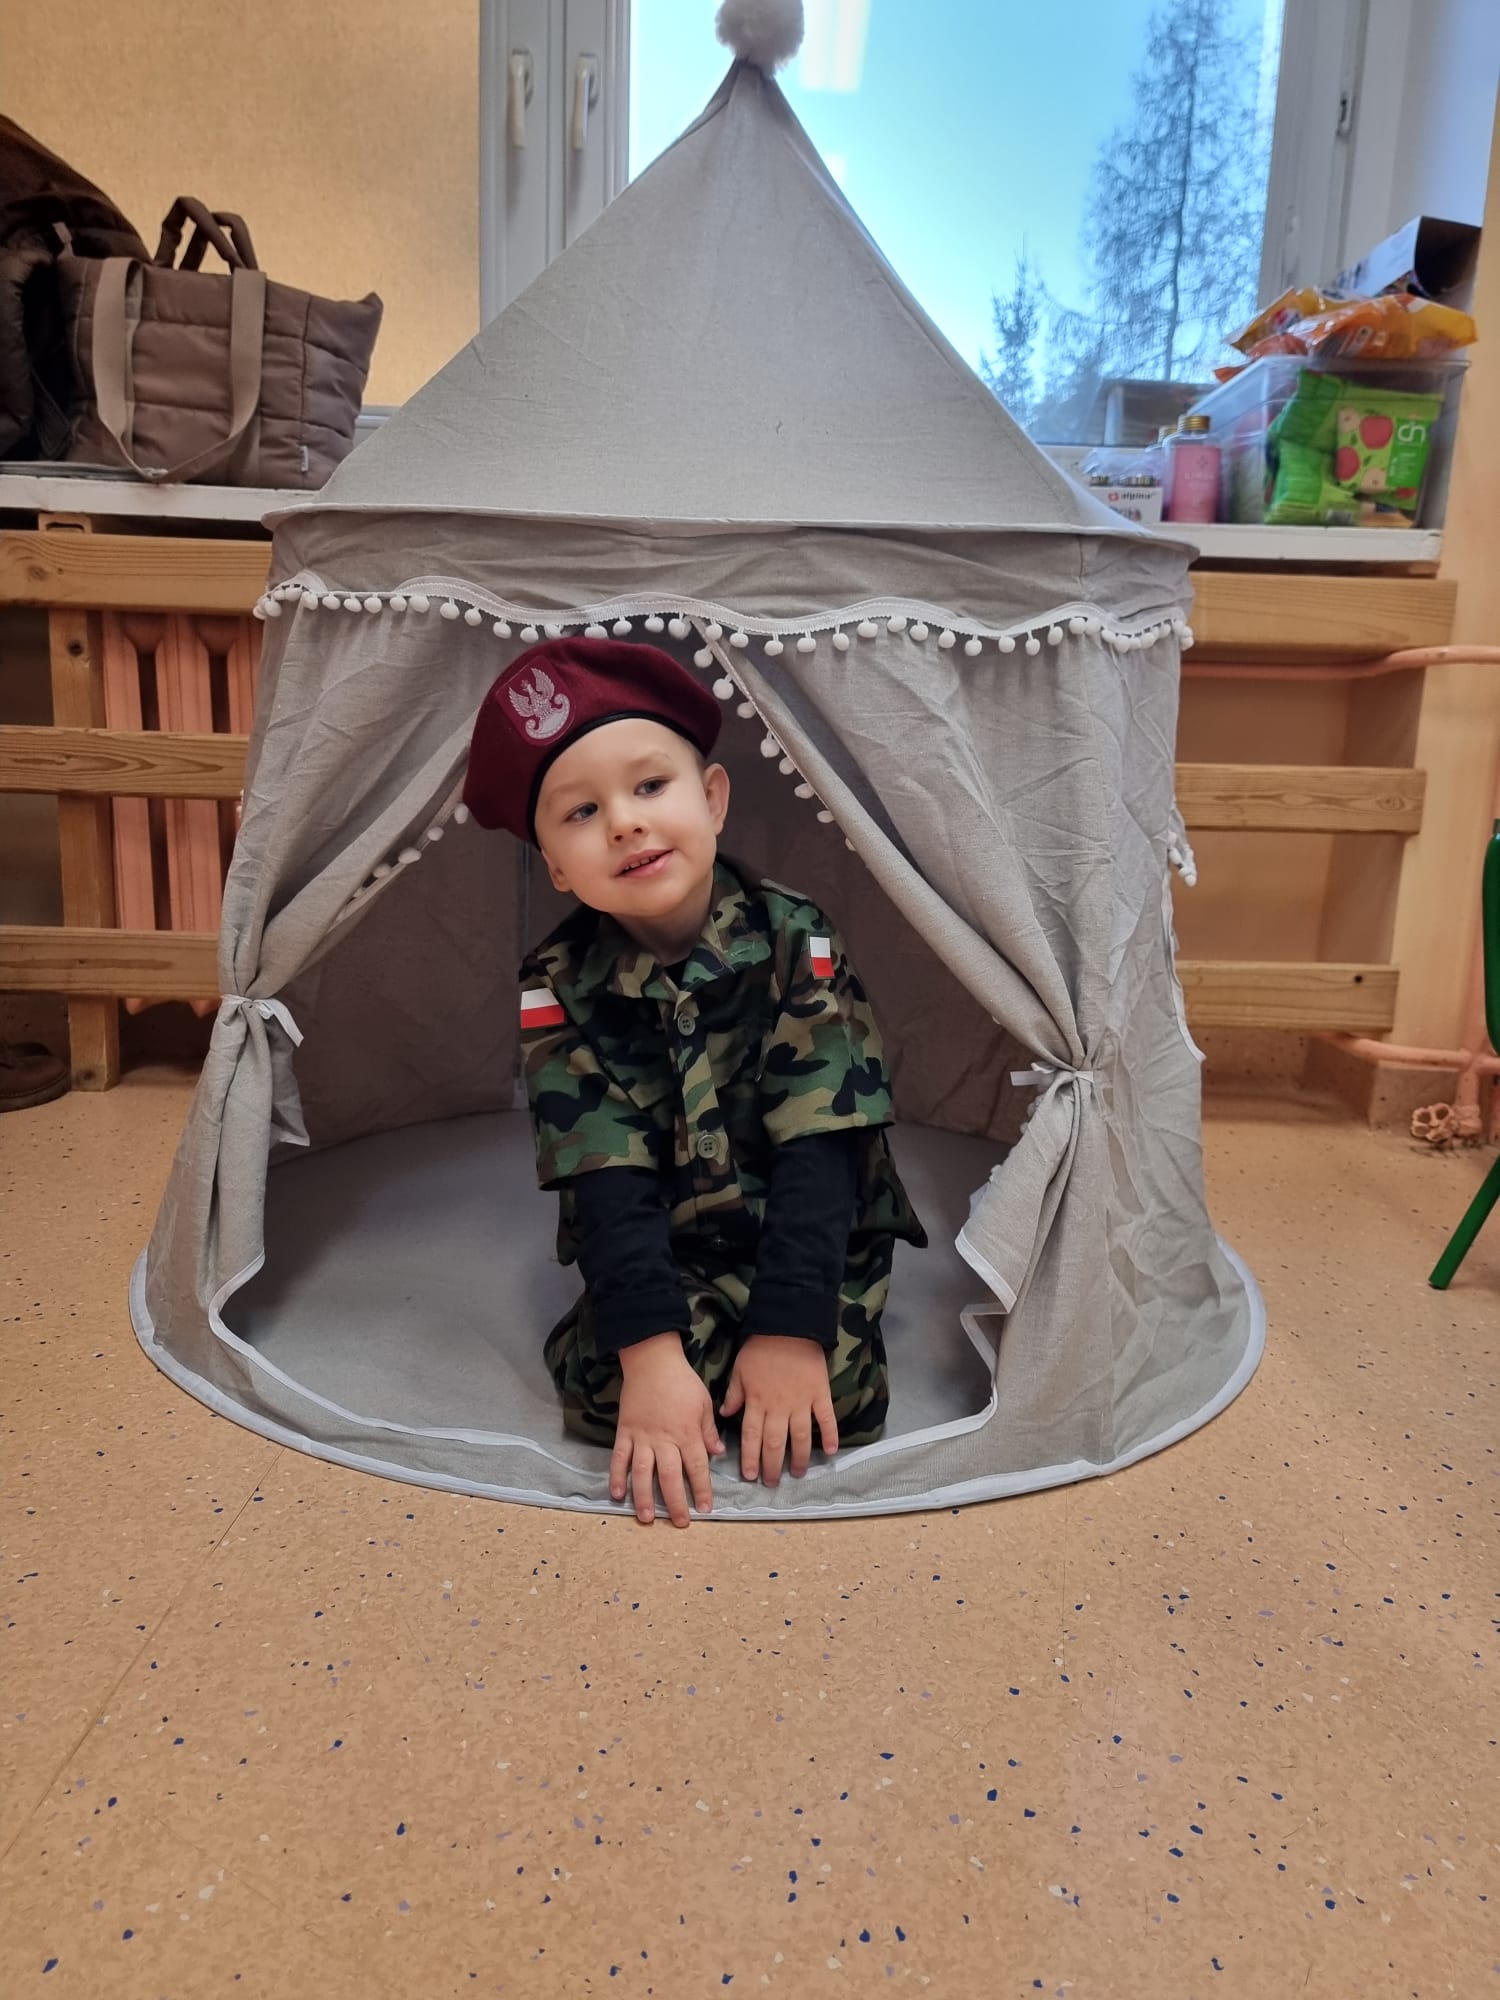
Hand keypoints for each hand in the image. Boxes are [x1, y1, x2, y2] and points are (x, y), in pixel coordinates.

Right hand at [612, 1333, 725, 1526]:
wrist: (652, 1360)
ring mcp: (642, 1436)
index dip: (702, 1490)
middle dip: (676, 1502)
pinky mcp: (624, 1431)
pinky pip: (619, 1457)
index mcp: (687, 1432)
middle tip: (680, 1523)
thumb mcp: (703, 1403)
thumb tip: (718, 1453)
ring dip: (644, 1497)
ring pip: (643, 1472)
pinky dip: (617, 1475)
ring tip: (646, 1518)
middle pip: (671, 1476)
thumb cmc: (682, 1381)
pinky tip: (617, 1494)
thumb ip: (709, 1430)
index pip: (697, 1467)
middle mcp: (664, 1439)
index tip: (706, 1509)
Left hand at [719, 1335, 838, 1485]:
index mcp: (757, 1402)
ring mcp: (802, 1402)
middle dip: (772, 1466)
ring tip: (797, 1473)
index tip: (750, 1476)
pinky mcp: (820, 1394)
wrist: (788, 1326)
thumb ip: (733, 1394)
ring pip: (800, 1437)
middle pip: (775, 1443)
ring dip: (799, 1458)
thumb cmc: (760, 1348)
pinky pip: (826, 1419)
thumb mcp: (739, 1370)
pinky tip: (831, 1452)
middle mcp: (779, 1407)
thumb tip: (725, 1416)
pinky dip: (830, 1435)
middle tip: (771, 1483)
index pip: (752, 1437)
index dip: (750, 1458)